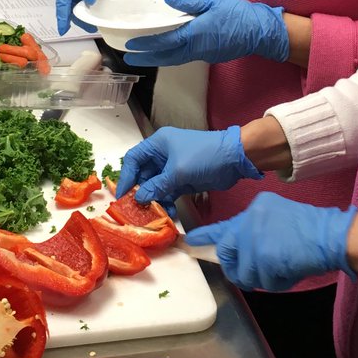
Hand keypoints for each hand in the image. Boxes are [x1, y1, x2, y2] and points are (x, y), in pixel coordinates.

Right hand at [117, 125, 262, 207]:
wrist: (234, 159)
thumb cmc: (205, 156)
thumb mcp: (178, 171)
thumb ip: (157, 186)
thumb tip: (140, 198)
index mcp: (159, 144)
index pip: (134, 158)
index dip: (126, 176)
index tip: (122, 195)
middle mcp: (163, 154)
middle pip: (143, 174)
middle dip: (140, 191)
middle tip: (136, 209)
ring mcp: (173, 168)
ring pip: (155, 185)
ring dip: (153, 199)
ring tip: (153, 214)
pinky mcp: (183, 180)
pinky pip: (167, 192)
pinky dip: (165, 202)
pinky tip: (166, 214)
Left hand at [124, 0, 289, 66]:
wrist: (261, 31)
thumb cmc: (239, 14)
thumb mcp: (212, 3)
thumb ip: (189, 2)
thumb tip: (168, 0)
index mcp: (196, 34)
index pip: (165, 41)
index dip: (147, 45)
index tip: (131, 47)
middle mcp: (198, 48)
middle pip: (167, 57)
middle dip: (147, 59)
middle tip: (130, 59)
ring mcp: (205, 55)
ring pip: (177, 59)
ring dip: (160, 58)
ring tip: (146, 55)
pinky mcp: (211, 56)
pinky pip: (188, 57)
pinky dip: (175, 55)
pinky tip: (170, 50)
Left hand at [185, 193, 357, 291]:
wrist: (332, 236)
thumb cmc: (310, 228)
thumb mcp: (277, 216)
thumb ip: (255, 229)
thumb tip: (240, 249)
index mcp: (254, 209)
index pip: (222, 227)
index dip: (204, 238)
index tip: (189, 243)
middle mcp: (249, 221)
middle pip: (228, 254)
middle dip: (238, 268)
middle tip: (257, 269)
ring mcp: (255, 240)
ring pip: (245, 274)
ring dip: (262, 277)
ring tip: (282, 267)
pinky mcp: (265, 259)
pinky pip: (264, 283)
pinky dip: (277, 283)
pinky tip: (290, 270)